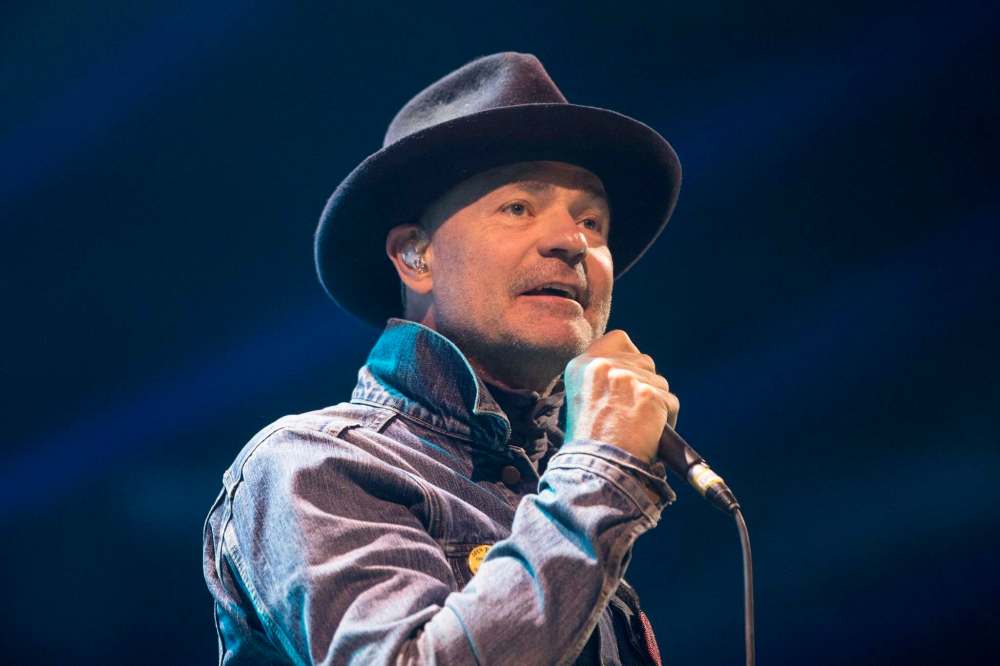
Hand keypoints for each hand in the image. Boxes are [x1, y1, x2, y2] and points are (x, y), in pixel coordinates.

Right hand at [563, 330, 678, 463]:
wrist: (597, 468)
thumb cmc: (590, 443)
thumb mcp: (582, 399)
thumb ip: (602, 378)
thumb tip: (631, 369)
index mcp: (581, 366)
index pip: (618, 339)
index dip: (630, 356)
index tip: (630, 374)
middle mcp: (603, 366)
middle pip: (644, 361)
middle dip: (645, 383)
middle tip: (632, 411)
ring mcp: (627, 379)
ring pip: (660, 382)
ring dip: (656, 402)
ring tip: (638, 426)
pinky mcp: (648, 394)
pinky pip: (670, 402)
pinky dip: (667, 419)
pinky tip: (650, 433)